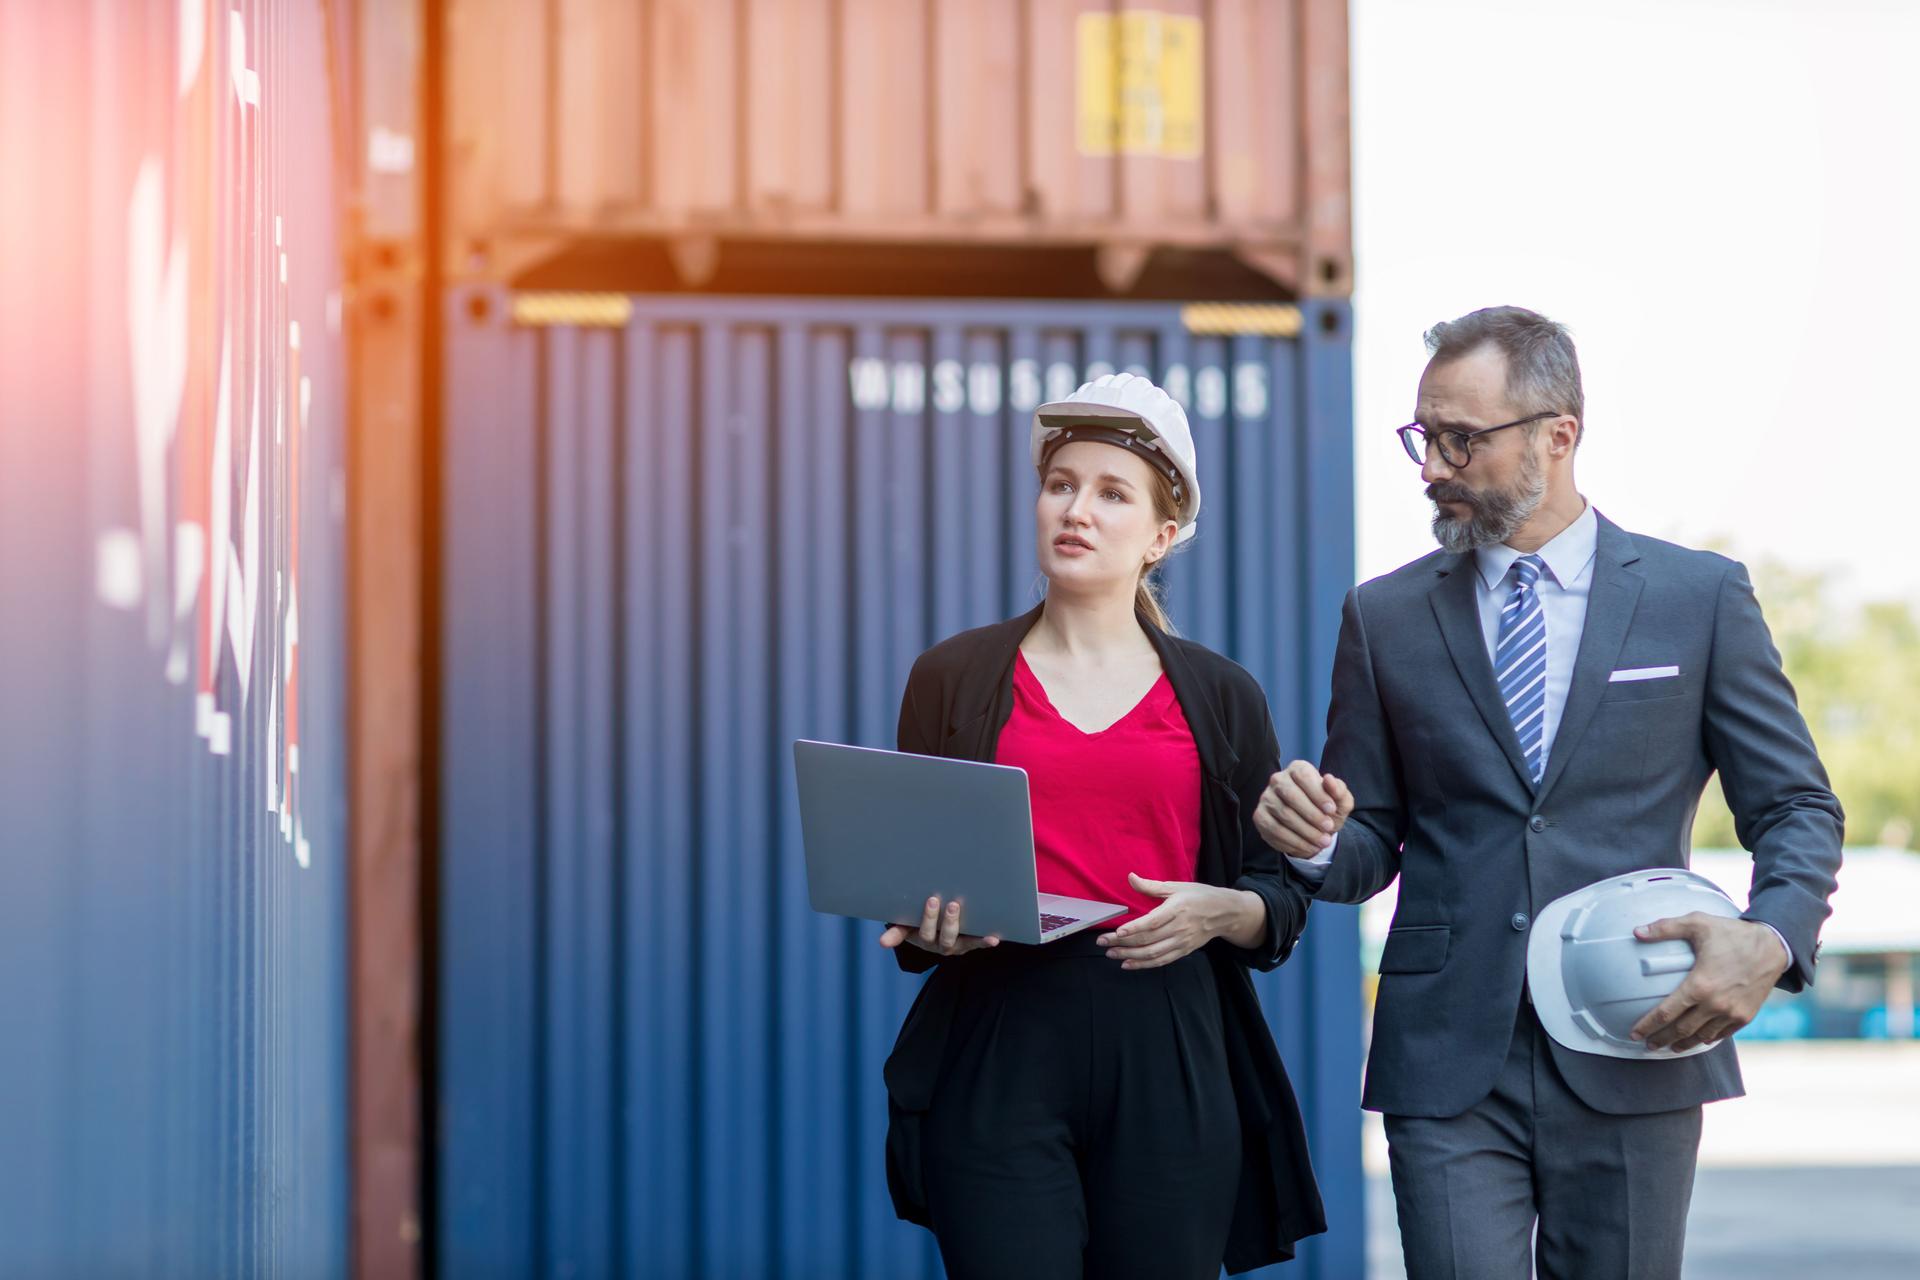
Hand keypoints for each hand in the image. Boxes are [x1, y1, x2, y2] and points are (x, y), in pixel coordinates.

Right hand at [878, 895, 999, 956]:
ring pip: (960, 940)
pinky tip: (994, 937)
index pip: (924, 932)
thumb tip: (882, 942)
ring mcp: (956, 946)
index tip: (932, 900)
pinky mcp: (969, 944)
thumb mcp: (906, 927)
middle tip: (952, 902)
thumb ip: (897, 932)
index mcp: (923, 939)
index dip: (928, 918)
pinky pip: (977, 943)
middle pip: (944, 936)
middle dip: (948, 920)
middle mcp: (940, 945)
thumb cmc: (917, 922)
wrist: (934, 932)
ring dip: (964, 928)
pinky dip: (985, 941)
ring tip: (964, 910)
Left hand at [1095, 873, 1264, 968]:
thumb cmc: (1199, 896)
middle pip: (1148, 939)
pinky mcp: (1183, 951)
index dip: (1134, 928)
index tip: (1117, 932)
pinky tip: (1127, 964)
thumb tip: (1130, 877)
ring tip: (1111, 954)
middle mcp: (1179, 928)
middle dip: (1123, 942)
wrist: (1224, 913)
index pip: (1152, 922)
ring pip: (1152, 953)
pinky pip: (1161, 961)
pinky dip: (1143, 965)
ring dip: (1130, 955)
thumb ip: (1151, 886)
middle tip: (1102, 942)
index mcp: (1176, 909)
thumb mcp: (1176, 886)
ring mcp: (1181, 942)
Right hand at [1253, 760, 1353, 857]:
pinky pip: (1275, 830)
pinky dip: (1294, 842)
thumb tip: (1328, 779)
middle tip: (1328, 828)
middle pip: (1291, 795)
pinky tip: (1309, 847)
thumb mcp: (1340, 801)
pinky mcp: (1260, 817)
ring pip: (1284, 815)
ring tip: (1323, 841)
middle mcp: (1278, 780)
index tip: (1331, 809)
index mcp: (1297, 769)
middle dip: (1312, 815)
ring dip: (1306, 832)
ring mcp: (1266, 798)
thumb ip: (1339, 790)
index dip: (1318, 793)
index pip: (1303, 776)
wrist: (1314, 828)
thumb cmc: (1326, 809)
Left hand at [1628, 914, 1791, 1050]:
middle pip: (1681, 1030)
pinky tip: (1698, 1040)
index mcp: (1700, 985)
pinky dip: (1707, 1039)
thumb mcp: (1697, 923)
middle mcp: (1715, 1004)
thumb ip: (1665, 928)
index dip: (1648, 1025)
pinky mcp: (1746, 1016)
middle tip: (1647, 1045)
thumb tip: (1636, 932)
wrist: (1773, 946)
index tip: (1634, 1033)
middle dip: (1661, 1039)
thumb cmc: (1732, 933)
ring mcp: (1732, 1013)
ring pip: (1702, 1036)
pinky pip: (1722, 1034)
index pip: (1666, 1013)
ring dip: (1683, 1044)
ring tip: (1669, 1047)